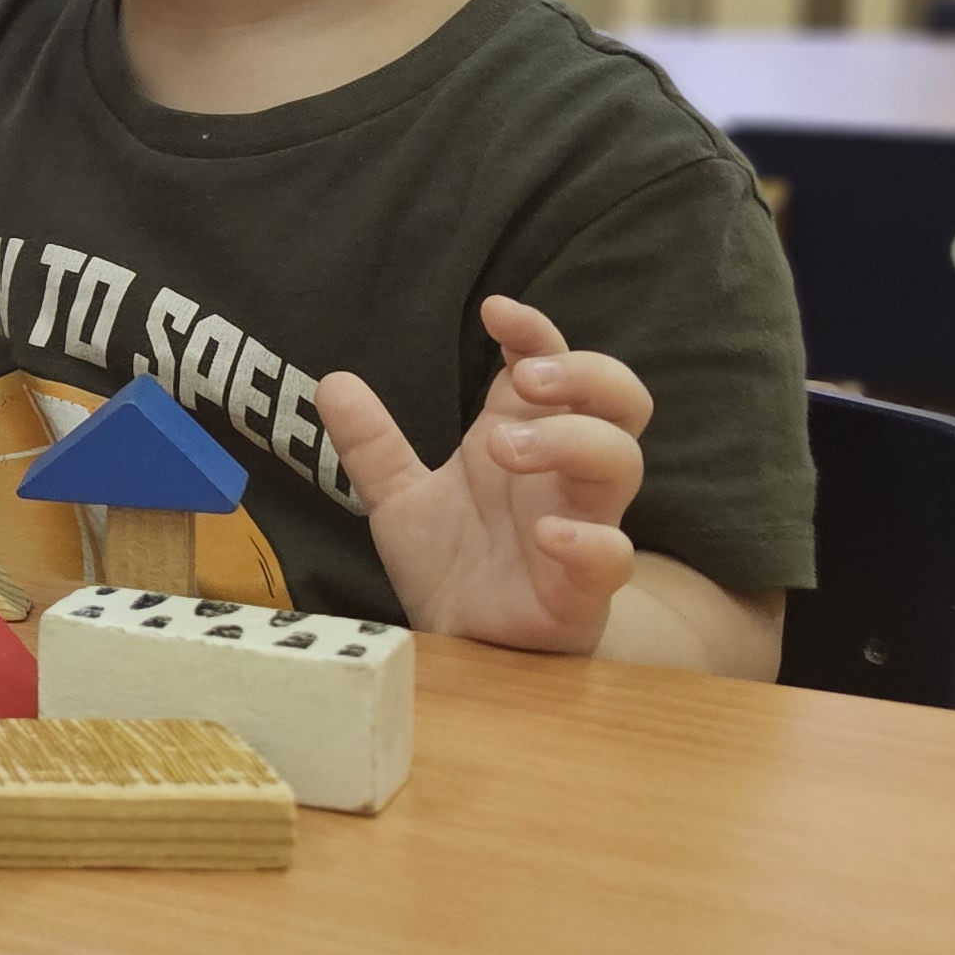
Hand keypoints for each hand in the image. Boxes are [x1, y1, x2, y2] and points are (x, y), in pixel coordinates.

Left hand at [313, 296, 647, 653]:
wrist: (467, 643)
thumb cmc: (455, 562)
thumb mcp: (398, 498)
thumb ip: (372, 443)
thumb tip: (331, 381)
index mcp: (523, 439)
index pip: (554, 366)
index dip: (537, 332)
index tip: (495, 311)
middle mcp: (563, 475)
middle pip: (617, 400)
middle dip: (582, 374)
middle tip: (525, 378)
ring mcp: (583, 526)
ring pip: (622, 463)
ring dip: (571, 441)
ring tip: (504, 449)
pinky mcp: (584, 588)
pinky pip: (613, 557)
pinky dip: (588, 540)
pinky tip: (547, 533)